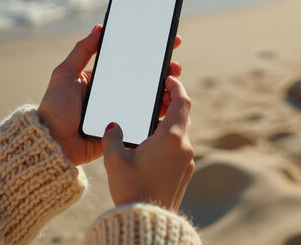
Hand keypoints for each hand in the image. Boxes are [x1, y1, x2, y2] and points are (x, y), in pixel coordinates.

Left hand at [37, 25, 182, 165]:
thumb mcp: (64, 74)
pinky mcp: (124, 129)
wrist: (53, 142)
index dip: (148, 53)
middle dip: (163, 71)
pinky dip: (158, 112)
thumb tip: (99, 28)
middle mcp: (116, 94)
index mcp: (103, 79)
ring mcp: (122, 112)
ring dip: (165, 91)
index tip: (166, 42)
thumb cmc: (55, 108)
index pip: (130, 62)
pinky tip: (167, 104)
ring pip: (149, 99)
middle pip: (145, 80)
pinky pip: (145, 120)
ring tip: (173, 85)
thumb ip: (81, 51)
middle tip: (174, 66)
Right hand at [102, 76, 193, 210]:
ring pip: (182, 134)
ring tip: (149, 124)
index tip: (169, 78)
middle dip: (171, 104)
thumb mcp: (115, 160)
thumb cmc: (131, 189)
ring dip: (169, 124)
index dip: (176, 86)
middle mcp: (184, 147)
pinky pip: (180, 149)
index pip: (182, 102)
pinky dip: (169, 141)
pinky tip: (151, 148)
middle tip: (157, 97)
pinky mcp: (185, 174)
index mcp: (170, 138)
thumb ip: (112, 137)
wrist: (148, 221)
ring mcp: (187, 161)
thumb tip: (112, 126)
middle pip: (183, 116)